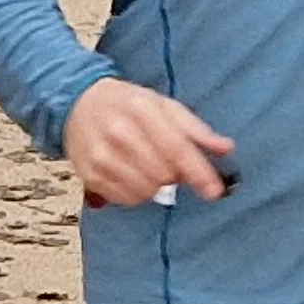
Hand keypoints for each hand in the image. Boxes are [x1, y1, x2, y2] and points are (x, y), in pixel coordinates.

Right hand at [62, 79, 231, 206]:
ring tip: (148, 165)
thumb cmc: (126, 104)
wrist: (78, 103)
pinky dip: (137, 192)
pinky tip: (132, 174)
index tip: (215, 191)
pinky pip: (127, 199)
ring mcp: (101, 156)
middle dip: (175, 174)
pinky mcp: (89, 175)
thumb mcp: (164, 105)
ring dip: (156, 185)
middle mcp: (119, 133)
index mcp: (141, 109)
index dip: (199, 172)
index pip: (177, 148)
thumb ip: (195, 129)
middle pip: (164, 174)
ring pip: (146, 191)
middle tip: (170, 162)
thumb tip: (225, 148)